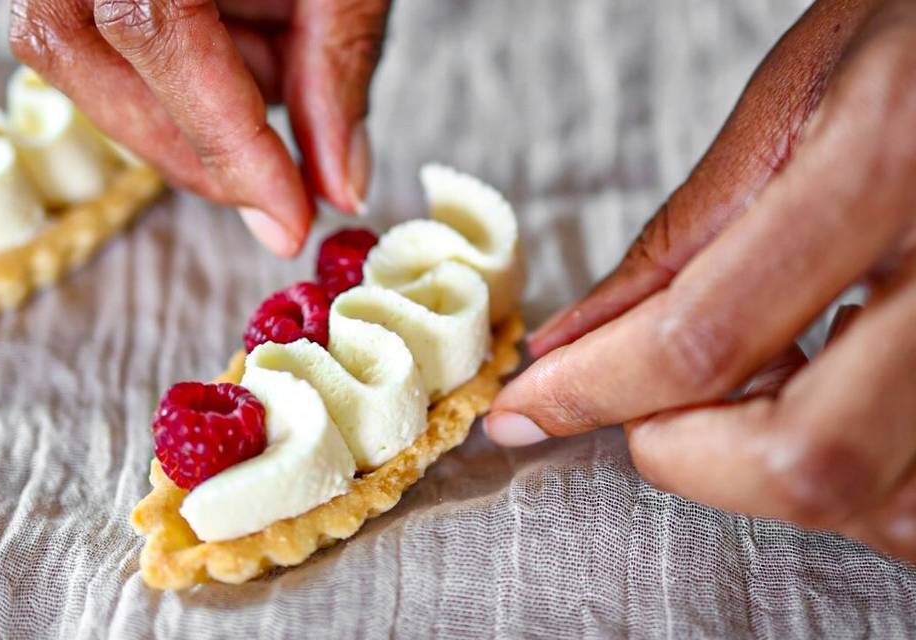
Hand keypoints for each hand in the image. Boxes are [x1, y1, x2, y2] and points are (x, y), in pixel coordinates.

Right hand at [9, 0, 389, 255]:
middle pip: (84, 49)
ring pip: (83, 48)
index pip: (150, 29)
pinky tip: (252, 35)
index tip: (288, 218)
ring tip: (282, 58)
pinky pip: (104, 25)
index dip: (222, 140)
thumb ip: (340, 70)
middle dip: (193, 140)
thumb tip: (338, 185)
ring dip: (192, 99)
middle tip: (279, 186)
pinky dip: (188, 63)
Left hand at [486, 0, 915, 561]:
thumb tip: (575, 342)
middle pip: (807, 459)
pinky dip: (849, 471)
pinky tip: (820, 393)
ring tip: (751, 384)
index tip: (533, 408)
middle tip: (648, 413)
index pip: (705, 336)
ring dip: (773, 473)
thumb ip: (684, 235)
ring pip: (881, 502)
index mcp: (886, 162)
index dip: (593, 391)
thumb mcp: (794, 97)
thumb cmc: (915, 44)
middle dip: (689, 458)